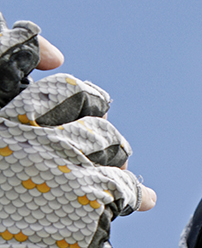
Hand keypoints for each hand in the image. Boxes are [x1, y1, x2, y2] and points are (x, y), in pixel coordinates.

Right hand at [0, 15, 154, 247]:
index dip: (30, 47)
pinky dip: (136, 193)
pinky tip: (142, 201)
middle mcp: (21, 133)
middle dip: (91, 105)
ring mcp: (60, 161)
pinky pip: (128, 183)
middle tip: (99, 115)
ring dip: (116, 153)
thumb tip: (31, 141)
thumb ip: (9, 154)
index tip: (53, 56)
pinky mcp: (95, 194)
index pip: (5, 57)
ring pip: (107, 139)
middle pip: (73, 97)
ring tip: (117, 168)